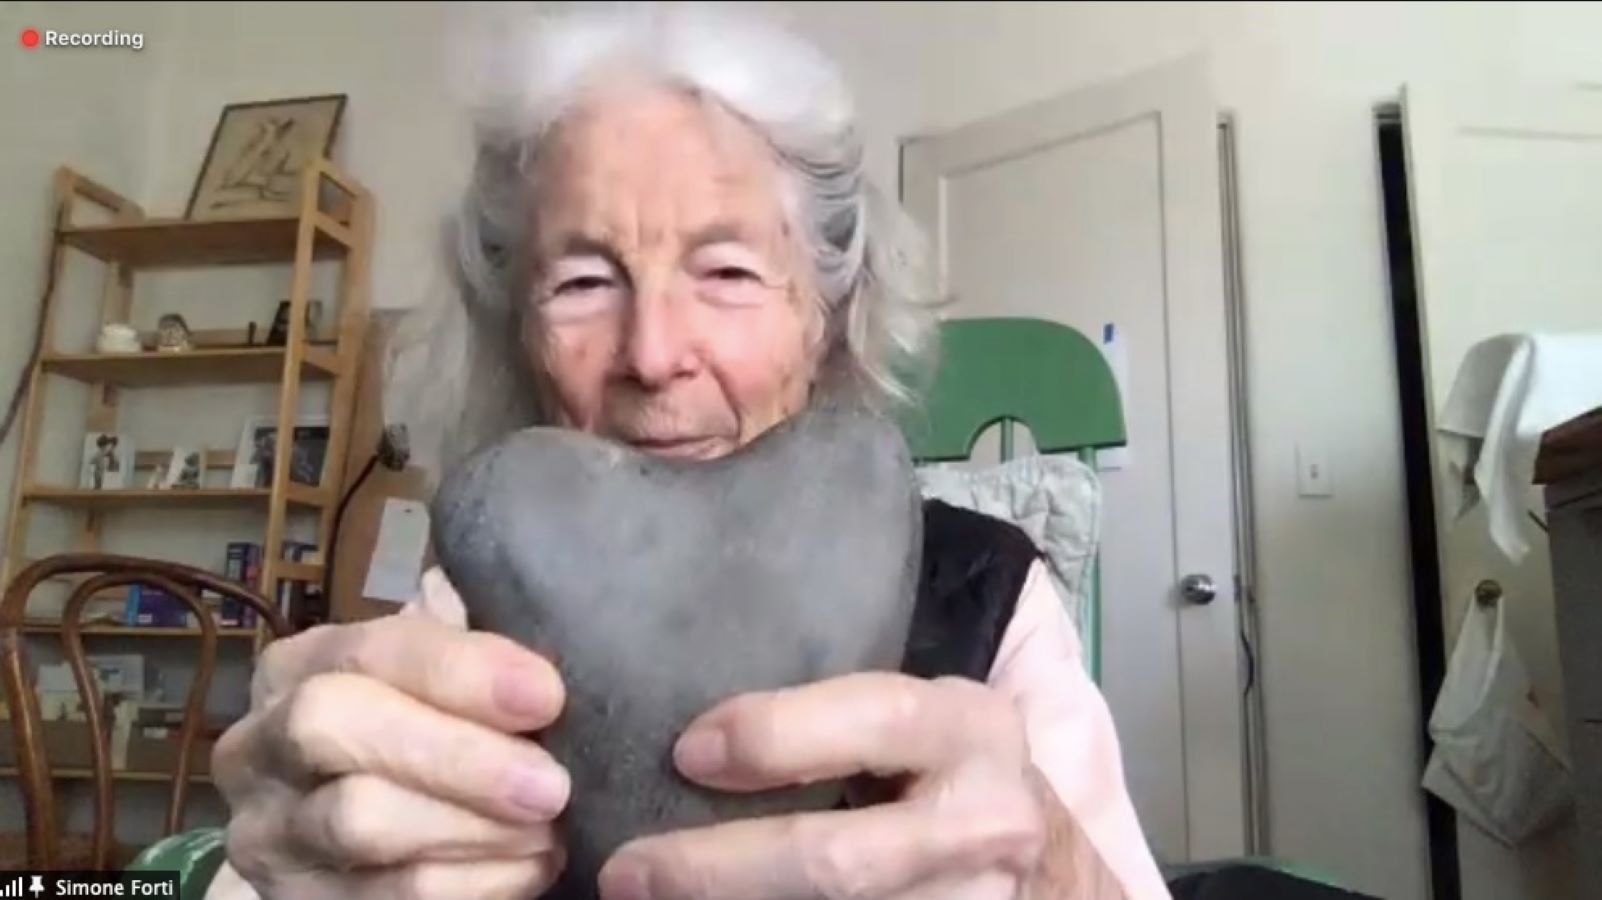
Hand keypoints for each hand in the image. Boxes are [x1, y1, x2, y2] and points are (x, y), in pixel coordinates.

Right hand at [211, 569, 569, 898]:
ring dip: (474, 827)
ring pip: (361, 821)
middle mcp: (261, 744)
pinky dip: (475, 883)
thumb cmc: (429, 735)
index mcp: (299, 666)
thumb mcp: (437, 684)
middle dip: (458, 756)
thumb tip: (530, 599)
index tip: (546, 694)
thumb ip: (468, 650)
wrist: (379, 851)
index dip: (460, 670)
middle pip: (337, 726)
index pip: (370, 648)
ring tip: (551, 828)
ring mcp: (268, 833)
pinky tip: (531, 868)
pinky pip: (389, 896)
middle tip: (552, 784)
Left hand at [595, 673, 1056, 899]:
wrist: (1046, 872)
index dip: (778, 734)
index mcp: (972, 729)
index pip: (877, 720)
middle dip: (716, 870)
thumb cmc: (947, 774)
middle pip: (838, 861)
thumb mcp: (920, 721)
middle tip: (627, 869)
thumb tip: (686, 720)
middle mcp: (987, 824)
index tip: (686, 750)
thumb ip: (836, 715)